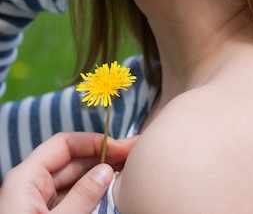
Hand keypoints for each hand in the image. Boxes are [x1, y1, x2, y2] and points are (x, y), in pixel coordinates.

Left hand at [0, 131, 136, 212]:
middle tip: (132, 154)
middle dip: (101, 156)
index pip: (64, 145)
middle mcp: (29, 186)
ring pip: (71, 179)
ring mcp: (35, 204)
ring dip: (98, 173)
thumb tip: (105, 171)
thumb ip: (82, 197)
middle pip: (70, 160)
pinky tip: (107, 189)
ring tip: (125, 168)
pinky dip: (89, 191)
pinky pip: (68, 197)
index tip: (122, 146)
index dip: (95, 142)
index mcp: (26, 178)